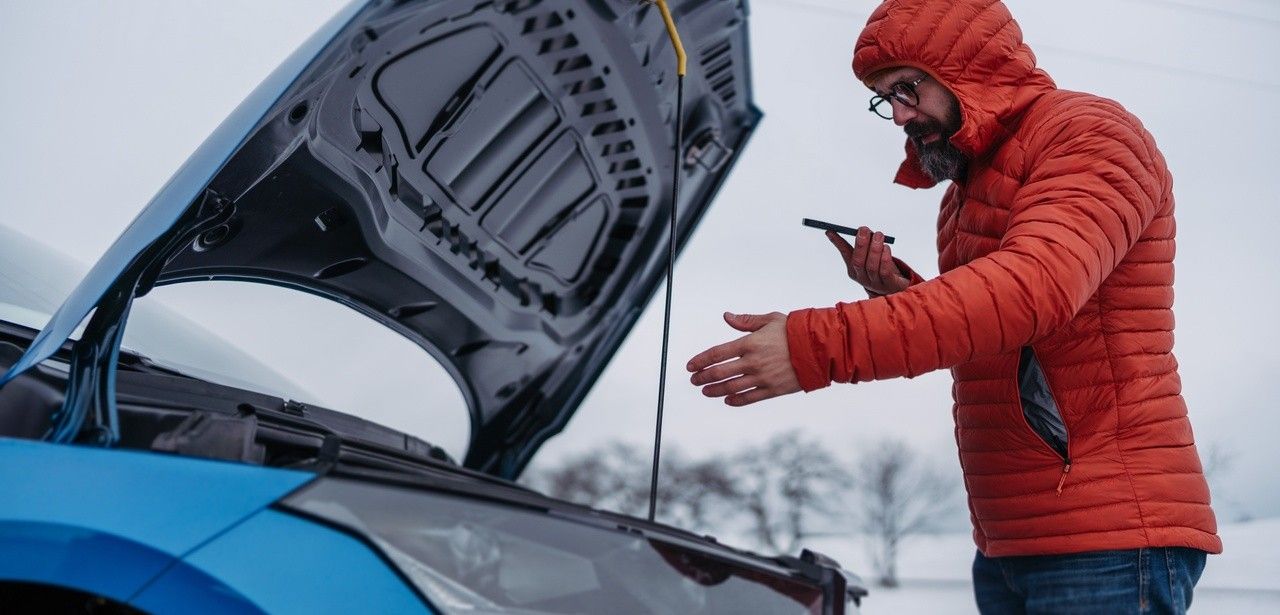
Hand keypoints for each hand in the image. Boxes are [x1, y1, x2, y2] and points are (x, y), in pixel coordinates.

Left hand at [687, 312, 801, 406]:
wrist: (820, 348)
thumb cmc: (795, 331)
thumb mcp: (770, 320)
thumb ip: (746, 321)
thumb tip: (726, 317)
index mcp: (750, 343)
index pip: (717, 353)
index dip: (701, 361)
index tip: (690, 366)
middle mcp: (753, 362)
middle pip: (720, 373)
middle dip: (703, 378)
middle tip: (694, 380)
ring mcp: (763, 378)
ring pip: (732, 388)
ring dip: (715, 391)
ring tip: (706, 392)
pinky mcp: (774, 390)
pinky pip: (750, 398)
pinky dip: (736, 400)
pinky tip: (727, 400)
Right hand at [827, 227, 909, 296]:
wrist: (897, 288)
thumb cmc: (883, 268)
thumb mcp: (871, 256)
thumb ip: (866, 244)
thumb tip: (861, 230)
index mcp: (854, 270)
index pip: (845, 254)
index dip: (838, 242)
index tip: (831, 231)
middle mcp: (862, 277)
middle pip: (858, 262)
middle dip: (860, 245)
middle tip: (864, 229)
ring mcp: (875, 283)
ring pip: (871, 266)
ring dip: (874, 249)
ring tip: (878, 235)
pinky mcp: (889, 284)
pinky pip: (885, 272)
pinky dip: (884, 259)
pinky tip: (886, 248)